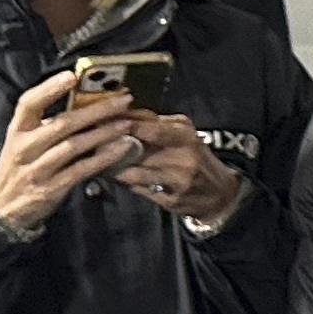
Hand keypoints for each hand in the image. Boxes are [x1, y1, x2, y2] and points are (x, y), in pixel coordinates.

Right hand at [0, 71, 143, 236]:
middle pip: (62, 123)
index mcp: (17, 131)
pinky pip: (82, 169)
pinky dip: (103, 158)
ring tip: (128, 122)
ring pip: (74, 145)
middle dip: (96, 110)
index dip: (49, 88)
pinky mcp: (51, 188)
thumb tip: (83, 103)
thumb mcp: (23, 143)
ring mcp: (37, 169)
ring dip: (104, 133)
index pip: (28, 104)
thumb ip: (45, 126)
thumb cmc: (19, 168)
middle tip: (123, 99)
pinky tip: (122, 148)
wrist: (2, 209)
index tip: (72, 76)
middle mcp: (25, 147)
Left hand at [112, 112, 243, 226]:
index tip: (100, 122)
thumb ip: (155, 124)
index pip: (148, 128)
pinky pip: (140, 190)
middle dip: (111, 148)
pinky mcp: (173, 200)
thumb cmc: (194, 157)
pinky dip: (125, 183)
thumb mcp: (182, 134)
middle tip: (92, 144)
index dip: (122, 125)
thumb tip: (122, 113)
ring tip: (99, 162)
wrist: (220, 193)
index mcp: (185, 136)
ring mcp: (179, 181)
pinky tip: (115, 178)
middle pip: (137, 152)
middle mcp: (184, 158)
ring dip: (113, 169)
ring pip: (135, 173)